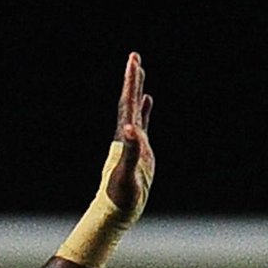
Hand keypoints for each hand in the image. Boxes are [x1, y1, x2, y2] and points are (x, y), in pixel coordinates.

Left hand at [103, 52, 156, 222]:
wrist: (118, 210)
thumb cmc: (121, 195)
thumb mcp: (127, 173)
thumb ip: (130, 151)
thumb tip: (131, 129)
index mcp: (125, 136)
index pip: (129, 103)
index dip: (131, 82)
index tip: (133, 61)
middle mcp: (127, 135)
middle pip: (131, 101)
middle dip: (133, 79)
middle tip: (134, 57)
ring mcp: (134, 141)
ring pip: (136, 109)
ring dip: (138, 90)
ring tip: (139, 72)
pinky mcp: (141, 150)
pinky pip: (144, 123)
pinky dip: (146, 110)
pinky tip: (149, 101)